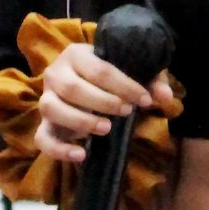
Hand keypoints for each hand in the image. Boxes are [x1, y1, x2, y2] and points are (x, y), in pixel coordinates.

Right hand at [34, 39, 182, 168]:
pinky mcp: (43, 125)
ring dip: (80, 120)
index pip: (100, 70)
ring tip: (107, 128)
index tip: (145, 100)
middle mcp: (55, 74)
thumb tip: (165, 97)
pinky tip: (81, 155)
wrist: (83, 80)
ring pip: (53, 108)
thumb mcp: (132, 71)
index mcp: (76, 54)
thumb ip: (151, 80)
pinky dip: (59, 149)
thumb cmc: (110, 74)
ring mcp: (46, 99)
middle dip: (103, 102)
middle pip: (73, 88)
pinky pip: (42, 138)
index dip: (125, 86)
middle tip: (127, 111)